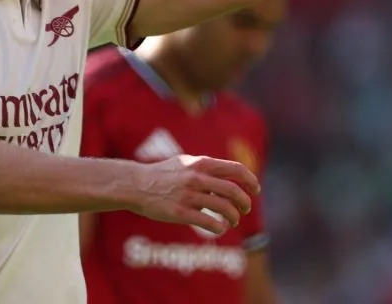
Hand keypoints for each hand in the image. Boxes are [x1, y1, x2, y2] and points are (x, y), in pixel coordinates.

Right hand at [132, 155, 259, 234]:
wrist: (135, 185)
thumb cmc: (162, 174)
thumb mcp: (185, 163)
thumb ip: (206, 168)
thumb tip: (228, 176)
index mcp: (200, 163)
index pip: (236, 170)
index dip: (251, 181)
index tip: (256, 190)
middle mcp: (196, 178)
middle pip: (234, 191)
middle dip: (245, 203)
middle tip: (244, 209)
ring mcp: (188, 196)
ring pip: (224, 209)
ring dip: (234, 218)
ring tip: (232, 221)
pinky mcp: (180, 212)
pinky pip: (209, 223)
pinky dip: (220, 228)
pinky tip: (219, 228)